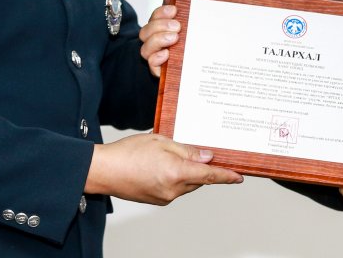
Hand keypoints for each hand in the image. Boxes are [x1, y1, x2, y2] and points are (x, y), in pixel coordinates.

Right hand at [84, 133, 241, 203]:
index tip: (239, 177)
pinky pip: (175, 189)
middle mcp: (172, 190)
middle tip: (202, 153)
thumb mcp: (161, 142)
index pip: (209, 176)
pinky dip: (176, 178)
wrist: (103, 170)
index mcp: (176, 173)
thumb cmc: (128, 152)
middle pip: (199, 180)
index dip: (226, 176)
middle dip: (202, 168)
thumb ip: (187, 150)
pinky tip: (164, 165)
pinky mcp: (156, 200)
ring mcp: (164, 197)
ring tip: (173, 155)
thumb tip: (207, 157)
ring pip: (187, 185)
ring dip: (188, 173)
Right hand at [140, 0, 252, 77]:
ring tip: (173, 38)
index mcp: (174, 21)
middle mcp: (163, 37)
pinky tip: (167, 55)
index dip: (162, 9)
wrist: (222, 70)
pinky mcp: (165, 71)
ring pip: (145, 47)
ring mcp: (162, 54)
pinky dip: (156, 59)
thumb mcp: (222, 15)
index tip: (175, 9)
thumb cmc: (217, 36)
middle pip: (148, 28)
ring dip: (156, 40)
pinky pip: (151, 65)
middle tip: (178, 25)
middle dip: (159, 24)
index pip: (159, 13)